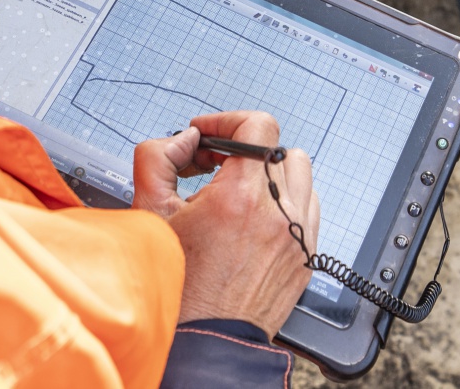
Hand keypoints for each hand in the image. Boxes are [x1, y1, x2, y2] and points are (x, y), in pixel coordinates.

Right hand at [133, 111, 319, 334]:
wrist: (207, 338)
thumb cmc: (179, 286)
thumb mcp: (151, 214)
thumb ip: (157, 159)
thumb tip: (182, 139)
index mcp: (241, 199)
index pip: (259, 125)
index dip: (228, 121)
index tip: (209, 135)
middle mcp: (278, 213)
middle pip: (277, 148)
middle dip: (243, 151)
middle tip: (216, 167)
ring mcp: (299, 234)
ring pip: (300, 173)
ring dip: (271, 173)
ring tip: (241, 192)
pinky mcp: (308, 253)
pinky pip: (309, 206)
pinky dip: (286, 202)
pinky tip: (259, 217)